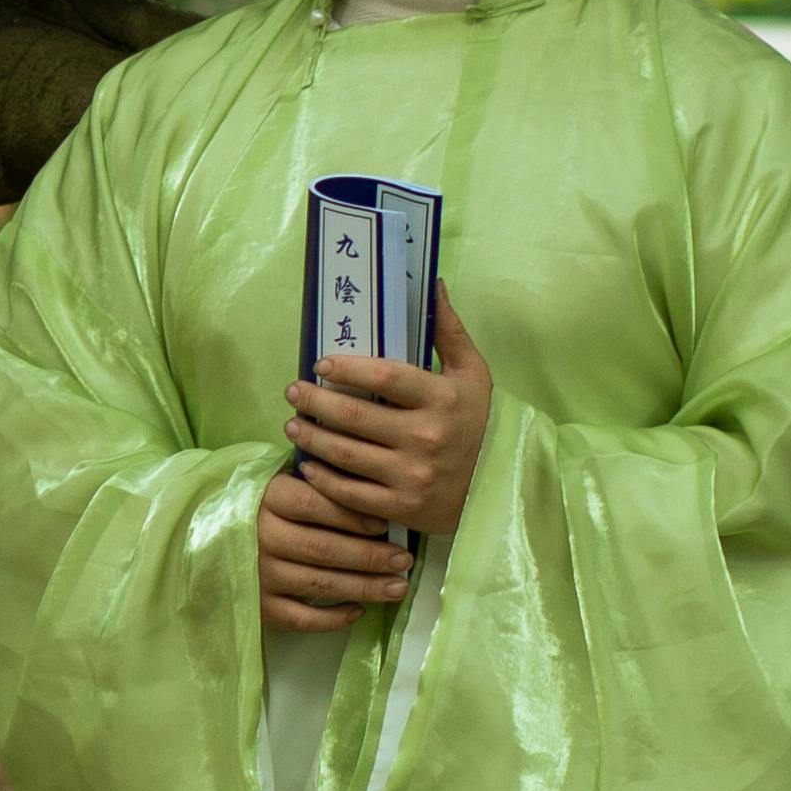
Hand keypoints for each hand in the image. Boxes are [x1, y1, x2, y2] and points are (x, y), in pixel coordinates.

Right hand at [258, 468, 415, 632]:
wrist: (213, 538)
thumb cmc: (265, 506)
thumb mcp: (285, 482)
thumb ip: (321, 482)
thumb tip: (374, 491)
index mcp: (268, 498)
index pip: (314, 504)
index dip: (352, 516)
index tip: (385, 525)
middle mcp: (261, 536)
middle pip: (323, 548)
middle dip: (370, 557)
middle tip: (404, 560)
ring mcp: (258, 575)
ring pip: (319, 584)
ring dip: (363, 588)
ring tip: (397, 587)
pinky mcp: (259, 606)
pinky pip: (301, 619)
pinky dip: (332, 619)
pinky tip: (358, 611)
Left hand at [285, 288, 485, 542]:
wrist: (497, 487)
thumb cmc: (477, 422)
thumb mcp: (472, 374)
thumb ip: (448, 331)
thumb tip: (432, 283)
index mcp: (443, 399)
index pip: (385, 377)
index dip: (347, 368)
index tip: (320, 364)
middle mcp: (427, 437)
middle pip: (355, 416)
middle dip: (314, 402)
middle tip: (292, 391)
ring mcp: (413, 475)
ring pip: (346, 454)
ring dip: (311, 438)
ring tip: (292, 423)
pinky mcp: (402, 507)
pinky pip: (351, 493)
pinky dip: (324, 478)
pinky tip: (308, 464)